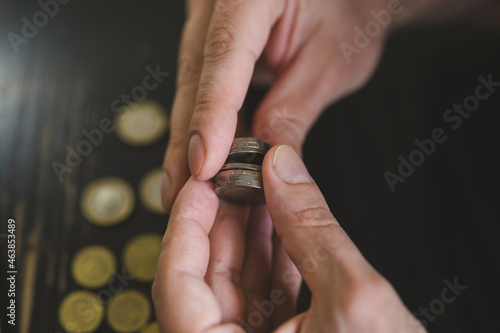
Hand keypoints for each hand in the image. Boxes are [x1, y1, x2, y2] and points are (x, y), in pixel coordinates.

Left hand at [153, 145, 425, 332]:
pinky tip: (284, 225)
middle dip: (224, 221)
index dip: (185, 225)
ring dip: (251, 234)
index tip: (200, 186)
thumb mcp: (355, 302)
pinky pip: (263, 298)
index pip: (175, 284)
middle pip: (204, 281)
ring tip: (264, 191)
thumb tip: (283, 171)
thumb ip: (312, 229)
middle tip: (238, 177)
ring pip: (236, 286)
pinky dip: (273, 259)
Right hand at [161, 0, 387, 211]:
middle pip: (196, 74)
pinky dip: (203, 125)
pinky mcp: (211, 41)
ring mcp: (210, 18)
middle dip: (190, 139)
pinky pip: (200, 87)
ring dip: (190, 137)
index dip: (212, 114)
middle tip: (186, 191)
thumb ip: (291, 111)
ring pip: (191, 85)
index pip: (224, 53)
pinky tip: (201, 159)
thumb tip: (262, 161)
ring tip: (189, 184)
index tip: (205, 162)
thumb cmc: (349, 14)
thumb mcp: (329, 64)